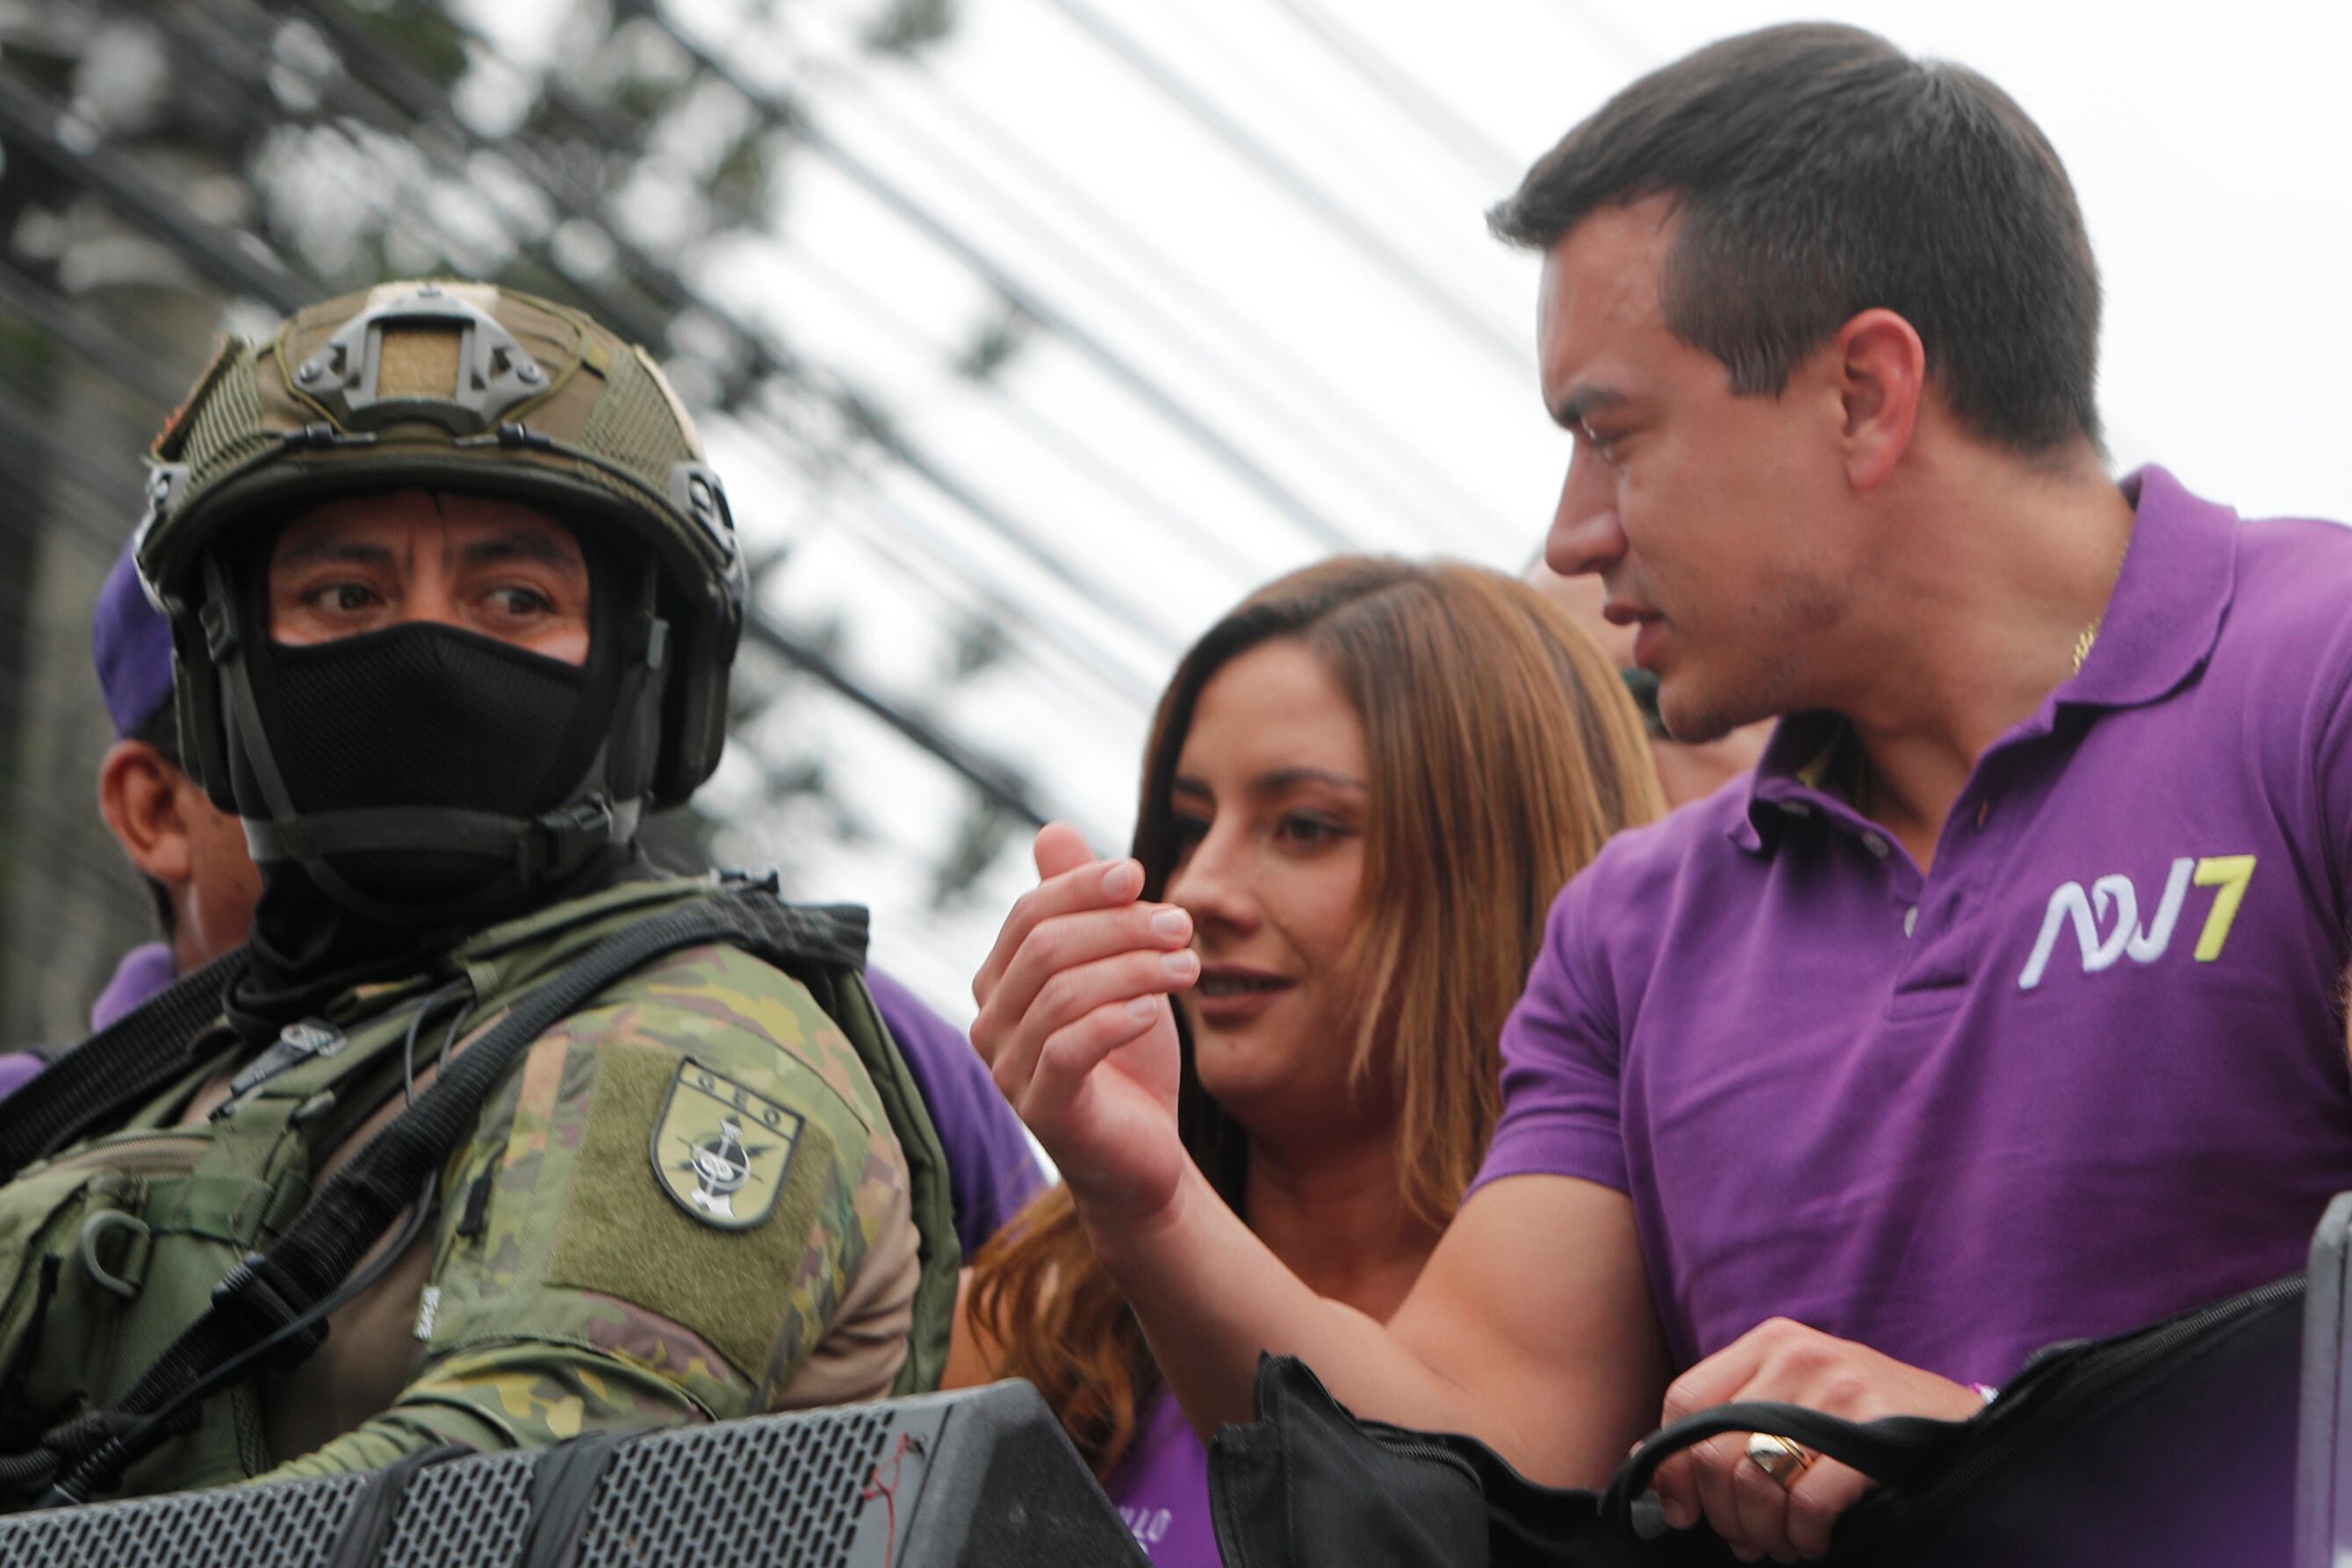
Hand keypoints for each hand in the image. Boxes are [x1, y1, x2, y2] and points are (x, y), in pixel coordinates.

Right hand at [970, 823, 1197, 1230]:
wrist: (1143, 1153)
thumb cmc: (1127, 1056)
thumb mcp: (1115, 968)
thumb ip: (1083, 905)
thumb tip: (1054, 830)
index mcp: (1000, 981)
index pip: (1028, 913)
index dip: (1083, 887)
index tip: (1142, 875)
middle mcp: (990, 1022)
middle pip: (1046, 947)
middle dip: (1121, 926)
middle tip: (1183, 925)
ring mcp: (1009, 1070)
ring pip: (1063, 993)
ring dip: (1135, 969)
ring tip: (1189, 967)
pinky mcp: (1042, 1110)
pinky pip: (1070, 1049)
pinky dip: (1117, 1019)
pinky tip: (1155, 1013)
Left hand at [1647, 1319, 1981, 1562]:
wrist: (1964, 1429)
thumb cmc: (1864, 1425)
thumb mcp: (1794, 1400)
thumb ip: (1727, 1420)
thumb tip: (1646, 1460)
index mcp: (1769, 1341)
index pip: (1685, 1401)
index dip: (1673, 1466)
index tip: (1685, 1512)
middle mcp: (1798, 1355)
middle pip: (1712, 1448)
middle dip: (1722, 1513)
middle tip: (1748, 1541)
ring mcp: (1838, 1389)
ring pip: (1754, 1480)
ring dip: (1762, 1532)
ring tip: (1783, 1544)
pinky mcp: (1874, 1432)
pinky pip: (1808, 1503)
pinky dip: (1805, 1536)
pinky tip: (1817, 1540)